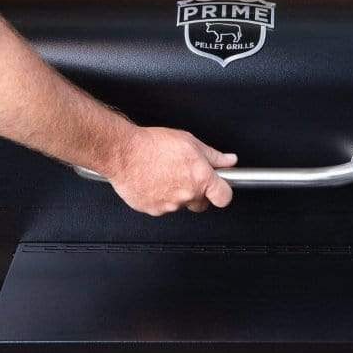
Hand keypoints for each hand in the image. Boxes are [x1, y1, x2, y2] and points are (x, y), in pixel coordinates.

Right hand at [105, 126, 237, 215]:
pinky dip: (159, 197)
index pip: (224, 197)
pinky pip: (162, 207)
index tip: (218, 187)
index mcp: (200, 177)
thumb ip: (213, 156)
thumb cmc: (153, 145)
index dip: (222, 191)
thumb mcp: (190, 142)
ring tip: (164, 173)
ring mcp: (170, 205)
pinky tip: (153, 181)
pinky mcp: (153, 210)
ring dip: (176, 193)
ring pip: (180, 204)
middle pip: (201, 204)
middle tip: (186, 176)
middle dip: (198, 193)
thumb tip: (229, 160)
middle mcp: (187, 194)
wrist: (124, 153)